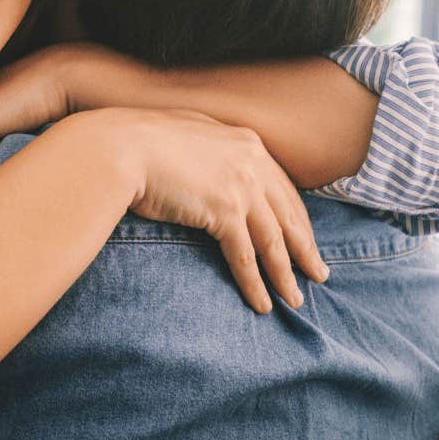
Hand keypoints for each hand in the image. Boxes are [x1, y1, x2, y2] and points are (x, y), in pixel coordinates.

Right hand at [79, 107, 328, 313]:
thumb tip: (211, 171)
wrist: (120, 147)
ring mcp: (241, 186)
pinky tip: (263, 303)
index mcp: (247, 143)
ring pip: (273, 241)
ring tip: (296, 298)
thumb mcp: (188, 136)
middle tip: (319, 273)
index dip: (296, 218)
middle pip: (288, 215)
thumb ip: (211, 153)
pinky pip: (246, 255)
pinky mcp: (223, 211)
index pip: (282, 188)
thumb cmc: (141, 142)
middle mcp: (252, 162)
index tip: (305, 239)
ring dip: (286, 274)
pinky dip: (255, 283)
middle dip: (305, 248)